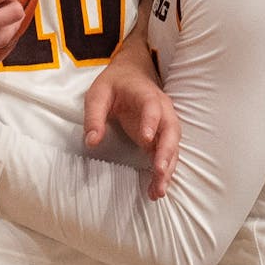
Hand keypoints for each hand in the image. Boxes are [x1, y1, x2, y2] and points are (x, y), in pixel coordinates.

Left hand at [83, 45, 178, 200]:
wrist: (131, 74)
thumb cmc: (114, 84)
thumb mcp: (98, 94)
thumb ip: (94, 116)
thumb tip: (92, 142)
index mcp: (146, 94)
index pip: (152, 107)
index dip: (151, 122)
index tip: (146, 139)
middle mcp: (162, 110)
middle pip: (170, 130)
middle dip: (166, 151)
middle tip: (159, 170)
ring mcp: (164, 125)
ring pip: (172, 147)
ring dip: (168, 168)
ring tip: (159, 190)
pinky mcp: (160, 137)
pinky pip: (166, 155)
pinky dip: (164, 172)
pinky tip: (156, 189)